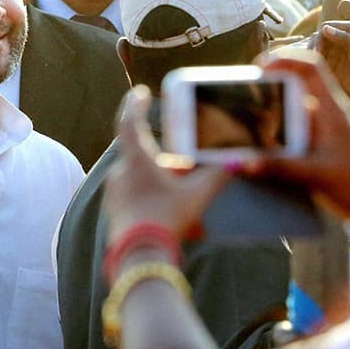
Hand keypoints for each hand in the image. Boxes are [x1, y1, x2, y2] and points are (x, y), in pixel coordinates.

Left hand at [104, 87, 229, 243]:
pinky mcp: (113, 211)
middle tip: (176, 160)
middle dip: (157, 154)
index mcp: (136, 160)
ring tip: (175, 188)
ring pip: (135, 175)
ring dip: (153, 177)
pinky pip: (131, 195)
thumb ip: (218, 176)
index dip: (134, 104)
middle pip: (138, 152)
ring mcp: (113, 192)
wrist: (140, 256)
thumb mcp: (198, 195)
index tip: (140, 91)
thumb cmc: (167, 219)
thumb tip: (237, 162)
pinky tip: (164, 210)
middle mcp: (119, 171)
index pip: (130, 121)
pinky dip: (147, 195)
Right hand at [240, 52, 349, 256]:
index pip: (310, 67)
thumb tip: (241, 163)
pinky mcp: (318, 153)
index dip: (284, 59)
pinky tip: (257, 158)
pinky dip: (272, 142)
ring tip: (243, 131)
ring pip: (289, 115)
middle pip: (293, 88)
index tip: (257, 68)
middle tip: (241, 101)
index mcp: (331, 110)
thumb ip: (279, 168)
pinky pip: (289, 138)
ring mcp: (322, 135)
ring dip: (266, 119)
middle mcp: (326, 117)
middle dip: (266, 90)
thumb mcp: (317, 174)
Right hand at [313, 20, 349, 105]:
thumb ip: (345, 39)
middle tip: (315, 59)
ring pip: (315, 46)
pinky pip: (315, 59)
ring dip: (311, 54)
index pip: (328, 26)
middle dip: (314, 46)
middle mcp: (341, 37)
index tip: (319, 51)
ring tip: (313, 65)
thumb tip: (325, 28)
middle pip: (318, 36)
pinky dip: (312, 62)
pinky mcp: (329, 63)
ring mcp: (334, 50)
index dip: (321, 36)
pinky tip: (314, 69)